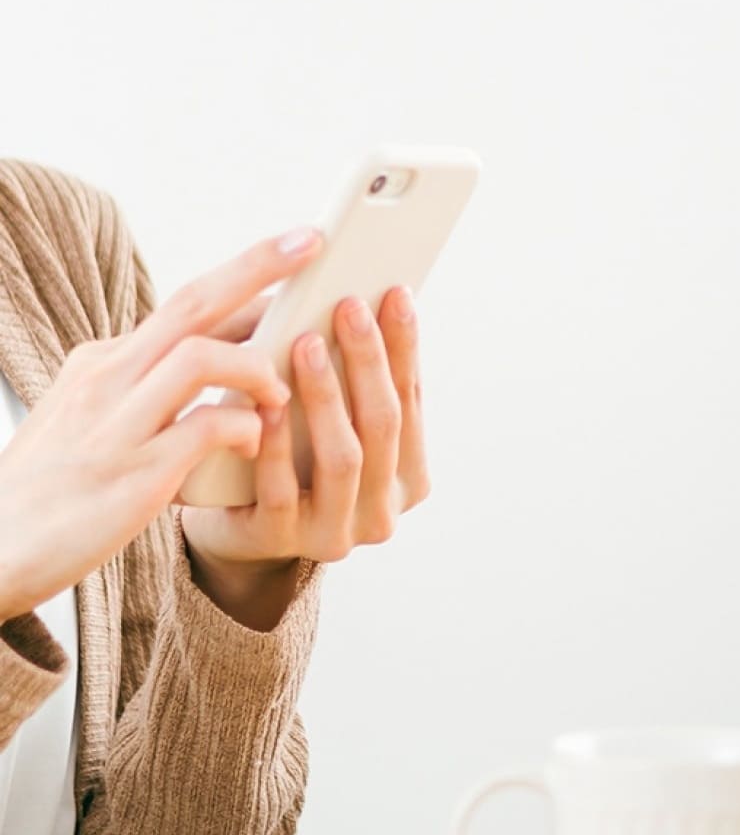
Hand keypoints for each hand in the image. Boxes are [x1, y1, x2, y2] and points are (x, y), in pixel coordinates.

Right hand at [0, 229, 321, 624]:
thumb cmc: (58, 489)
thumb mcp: (99, 420)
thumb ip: (154, 389)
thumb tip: (227, 361)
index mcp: (104, 362)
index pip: (187, 305)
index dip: (246, 277)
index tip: (296, 252)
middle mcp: (107, 378)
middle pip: (193, 303)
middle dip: (259, 266)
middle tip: (315, 242)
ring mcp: (117, 422)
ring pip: (200, 357)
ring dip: (257, 367)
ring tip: (281, 392)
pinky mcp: (133, 473)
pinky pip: (203, 428)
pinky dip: (242, 429)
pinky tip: (251, 444)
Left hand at [179, 286, 430, 628]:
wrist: (233, 524)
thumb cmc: (288, 456)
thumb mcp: (332, 425)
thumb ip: (354, 385)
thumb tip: (366, 300)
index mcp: (408, 478)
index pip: (411, 401)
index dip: (405, 348)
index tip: (394, 294)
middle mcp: (383, 511)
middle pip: (383, 425)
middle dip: (368, 361)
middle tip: (348, 306)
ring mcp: (337, 532)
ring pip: (345, 457)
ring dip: (327, 396)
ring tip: (306, 343)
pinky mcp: (283, 541)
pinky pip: (282, 489)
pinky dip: (275, 445)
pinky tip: (266, 405)